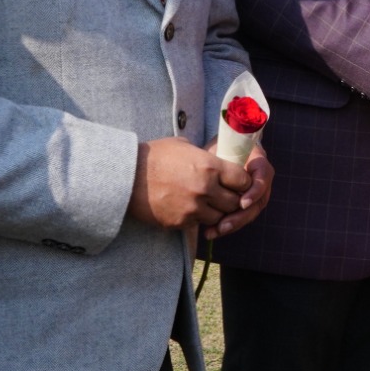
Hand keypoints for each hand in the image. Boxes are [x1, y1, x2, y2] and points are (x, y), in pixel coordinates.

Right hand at [130, 138, 245, 231]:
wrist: (127, 176)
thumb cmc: (153, 156)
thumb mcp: (182, 146)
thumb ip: (204, 156)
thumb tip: (215, 160)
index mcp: (210, 166)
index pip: (243, 180)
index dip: (242, 182)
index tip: (236, 182)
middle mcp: (205, 188)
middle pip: (234, 202)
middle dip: (232, 199)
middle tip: (225, 196)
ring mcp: (193, 207)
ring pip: (219, 217)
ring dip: (216, 212)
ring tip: (207, 204)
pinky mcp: (181, 222)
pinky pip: (199, 224)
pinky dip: (198, 219)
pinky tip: (190, 210)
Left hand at [213, 147, 273, 237]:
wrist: (223, 152)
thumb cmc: (222, 147)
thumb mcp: (222, 146)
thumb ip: (222, 155)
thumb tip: (212, 165)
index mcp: (258, 163)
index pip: (263, 178)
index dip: (254, 192)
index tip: (242, 203)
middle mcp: (260, 181)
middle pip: (257, 203)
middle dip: (240, 217)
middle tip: (223, 226)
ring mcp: (255, 195)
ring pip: (249, 214)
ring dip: (232, 225)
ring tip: (213, 232)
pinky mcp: (244, 205)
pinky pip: (239, 217)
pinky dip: (225, 225)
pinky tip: (210, 232)